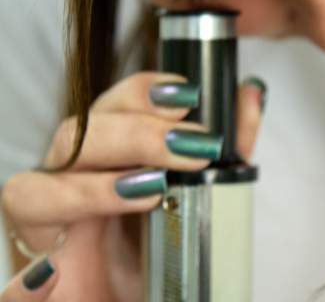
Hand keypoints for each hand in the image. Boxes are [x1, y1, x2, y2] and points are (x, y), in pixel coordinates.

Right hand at [1, 73, 265, 301]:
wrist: (158, 300)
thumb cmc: (174, 249)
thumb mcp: (208, 193)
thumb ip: (229, 148)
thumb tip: (252, 92)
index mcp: (106, 158)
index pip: (107, 107)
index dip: (139, 92)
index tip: (186, 96)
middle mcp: (70, 186)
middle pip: (74, 136)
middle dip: (134, 134)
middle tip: (189, 147)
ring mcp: (48, 236)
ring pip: (29, 191)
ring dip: (89, 187)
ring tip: (150, 190)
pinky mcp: (36, 292)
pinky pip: (13, 287)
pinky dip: (27, 283)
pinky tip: (59, 272)